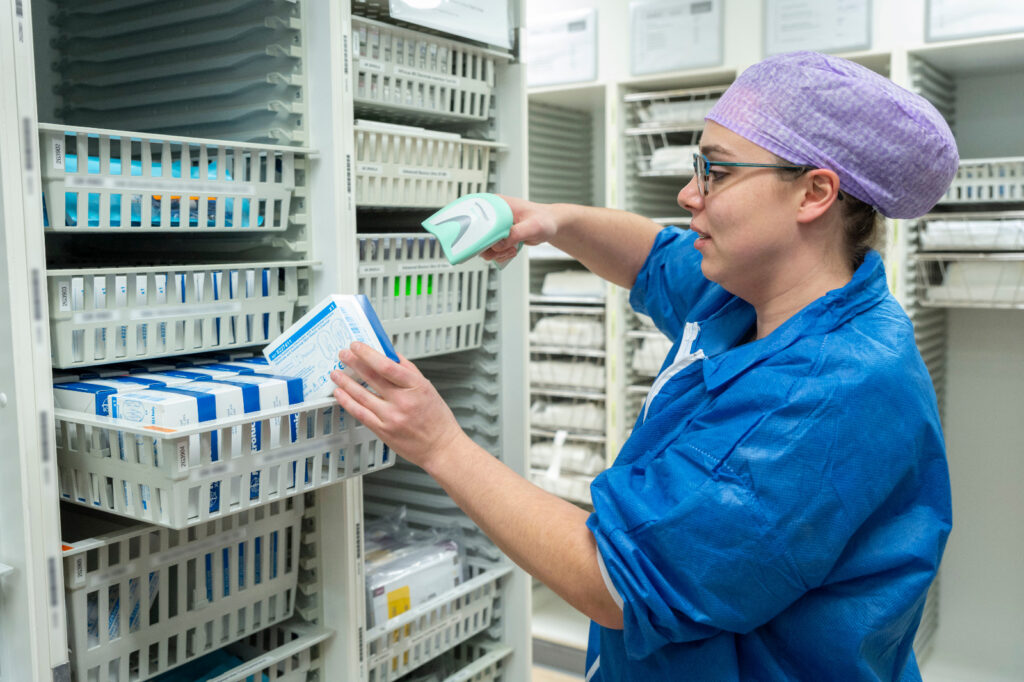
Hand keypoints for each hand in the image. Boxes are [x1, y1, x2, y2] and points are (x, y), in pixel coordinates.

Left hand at [330, 342, 465, 468]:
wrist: (440, 447)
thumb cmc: (437, 419)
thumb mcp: (427, 388)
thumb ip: (408, 370)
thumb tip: (390, 354)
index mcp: (416, 387)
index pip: (387, 366)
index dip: (368, 354)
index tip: (357, 347)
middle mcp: (403, 402)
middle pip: (372, 377)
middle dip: (354, 363)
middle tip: (343, 355)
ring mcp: (391, 417)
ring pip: (362, 395)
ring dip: (346, 382)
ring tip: (337, 374)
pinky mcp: (383, 430)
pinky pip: (360, 413)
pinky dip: (348, 402)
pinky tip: (341, 394)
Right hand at [481, 195, 561, 265]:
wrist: (550, 225)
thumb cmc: (544, 219)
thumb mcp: (533, 226)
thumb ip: (516, 234)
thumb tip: (500, 244)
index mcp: (497, 205)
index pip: (477, 217)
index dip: (480, 231)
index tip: (491, 241)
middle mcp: (493, 215)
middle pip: (477, 235)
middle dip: (490, 246)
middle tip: (505, 247)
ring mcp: (495, 228)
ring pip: (484, 246)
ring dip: (497, 253)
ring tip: (511, 248)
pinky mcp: (498, 238)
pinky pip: (492, 251)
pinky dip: (501, 255)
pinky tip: (512, 250)